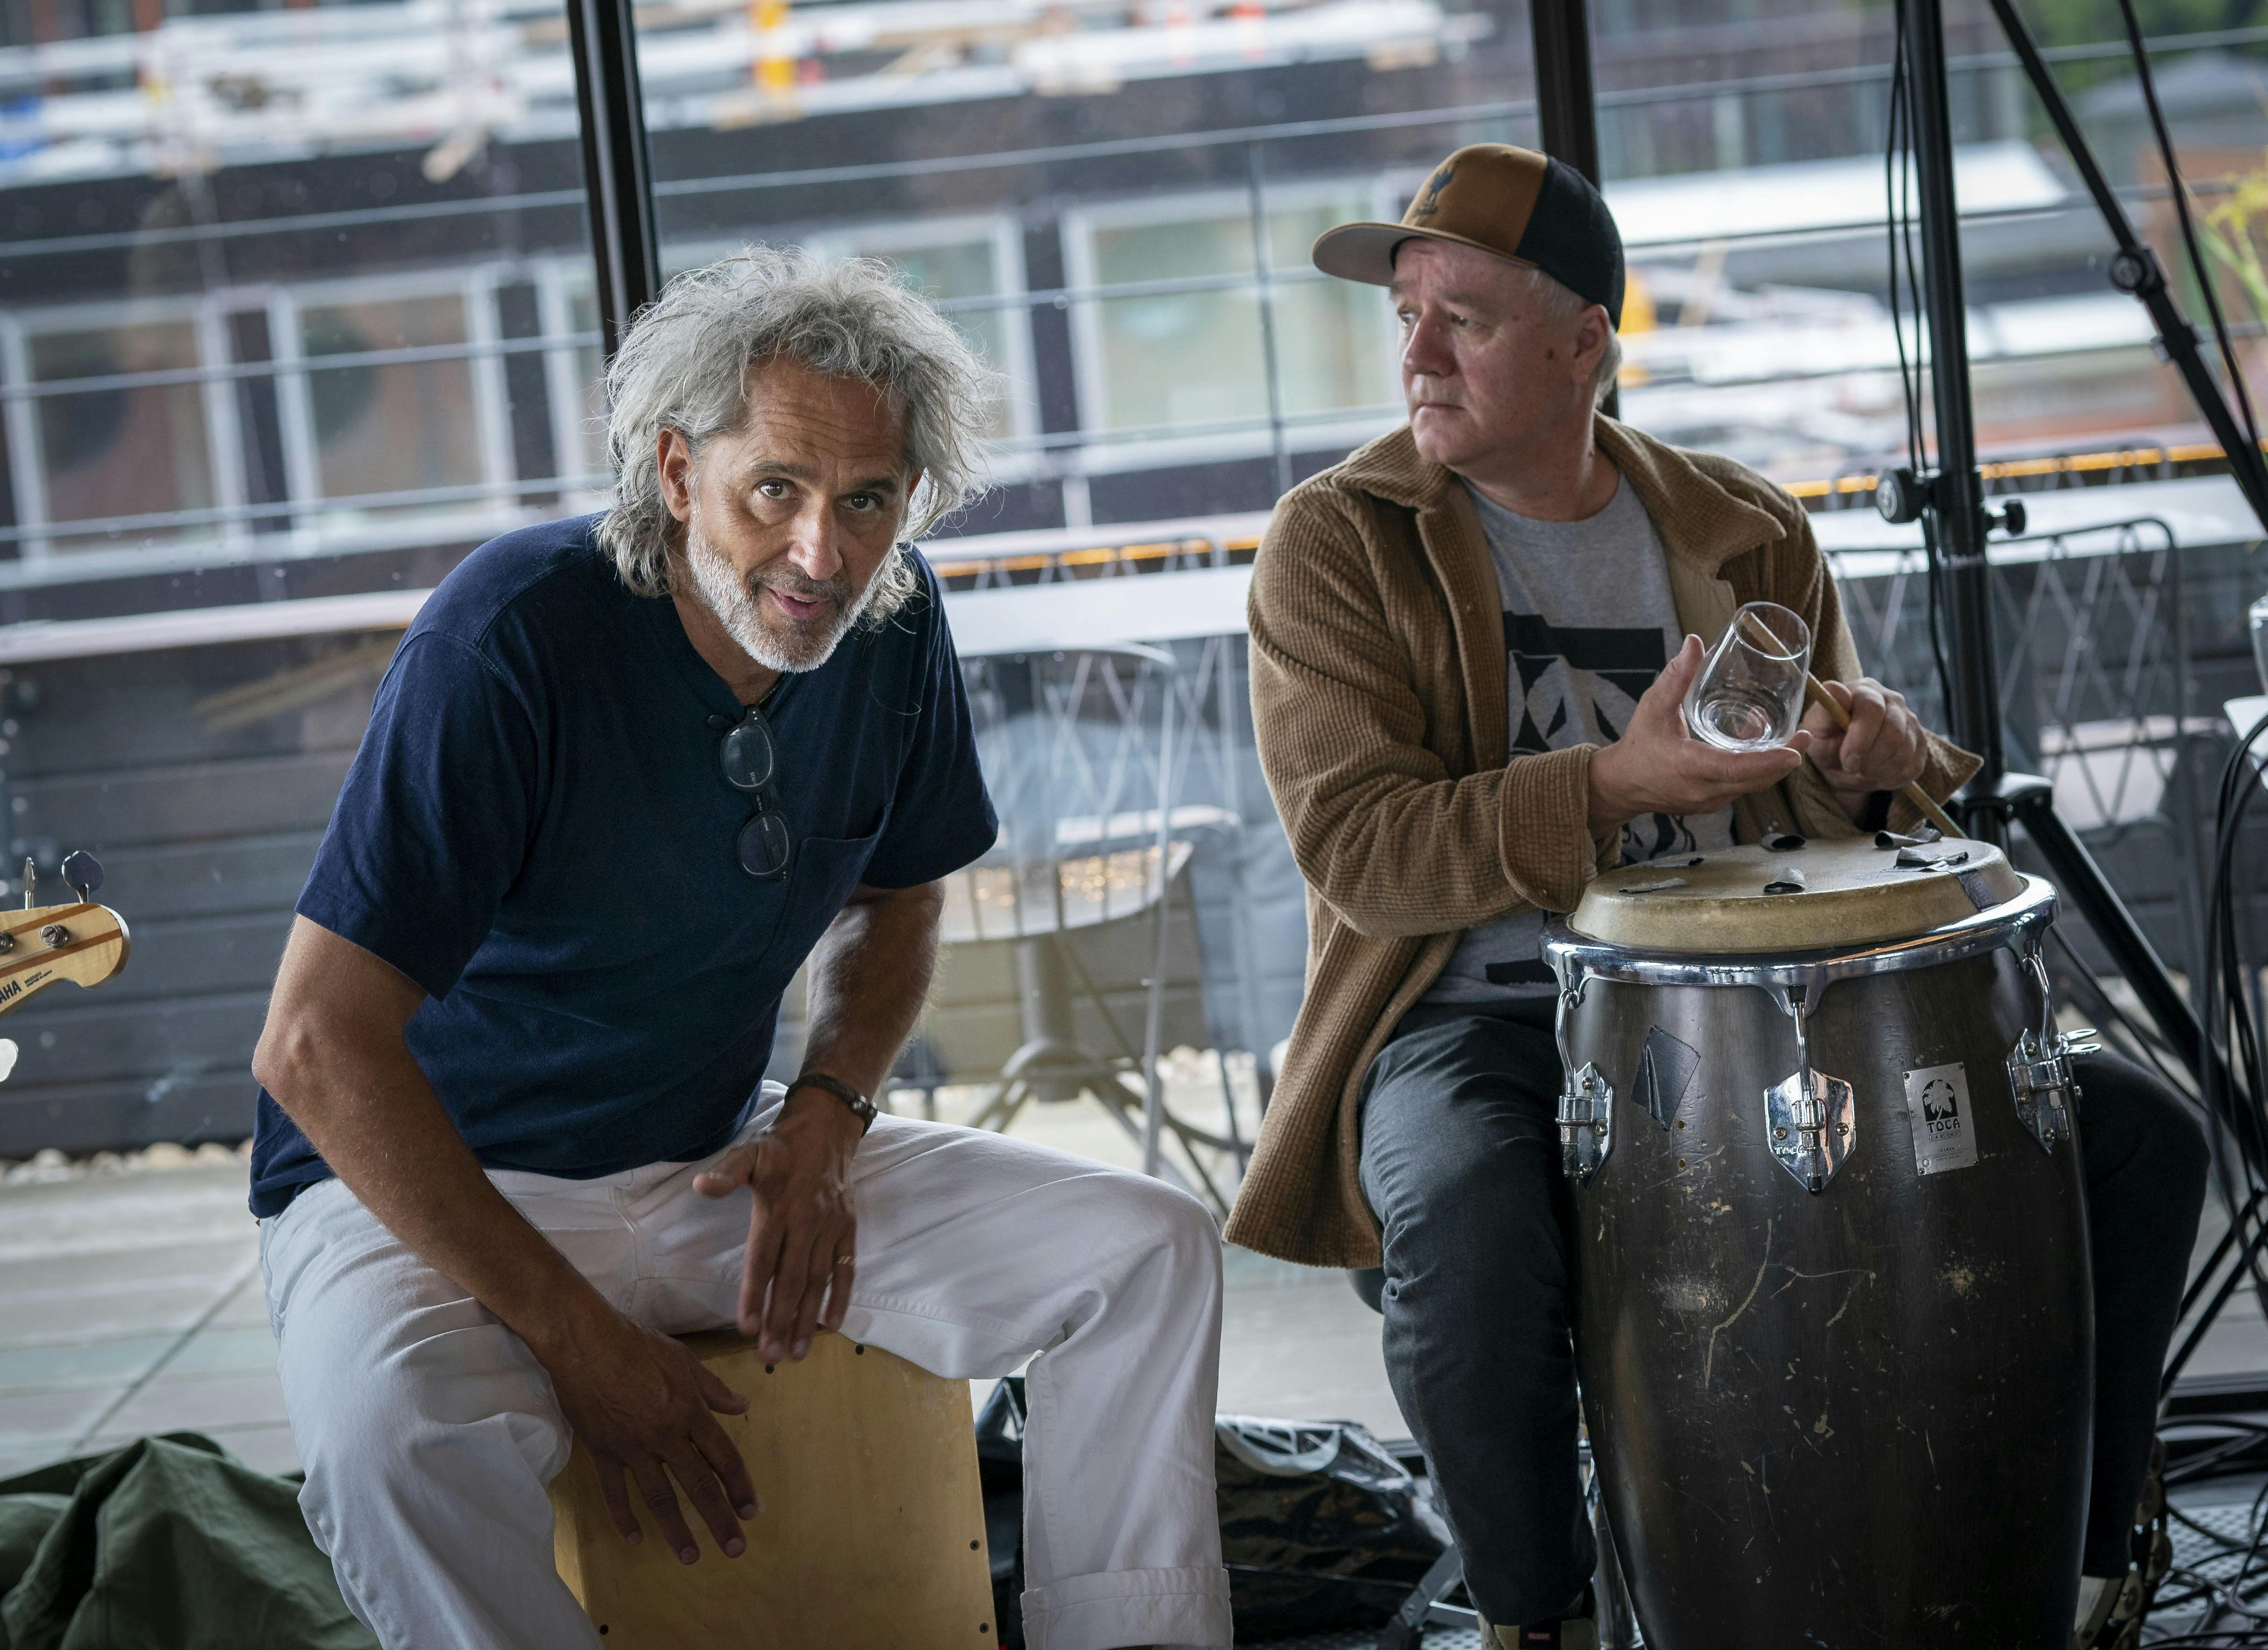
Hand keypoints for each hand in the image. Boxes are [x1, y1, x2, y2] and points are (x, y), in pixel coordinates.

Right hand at [531, 1299, 757, 1563]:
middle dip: (719, 1519)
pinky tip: (635, 1540)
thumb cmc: (638, 1345)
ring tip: (691, 1557)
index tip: (751, 1511)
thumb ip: (714, 1389)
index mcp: (690, 1412)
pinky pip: (615, 1492)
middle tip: (736, 1549)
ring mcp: (633, 1447)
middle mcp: (666, 1435)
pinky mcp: (602, 1452)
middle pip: (698, 1484)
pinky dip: (624, 1517)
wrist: (586, 1342)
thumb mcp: (685, 1361)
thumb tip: (743, 1406)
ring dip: (677, 1530)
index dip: (739, 1486)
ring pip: (659, 1497)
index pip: (723, 1457)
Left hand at [695, 1086, 862, 1361]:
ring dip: (808, 1318)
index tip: (747, 1328)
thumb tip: (701, 1186)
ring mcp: (830, 1226)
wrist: (828, 1127)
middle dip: (781, 1320)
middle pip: (792, 1278)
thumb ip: (727, 1173)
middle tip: (770, 1355)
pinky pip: (846, 1267)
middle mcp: (806, 1220)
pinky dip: (841, 1296)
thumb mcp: (748, 1152)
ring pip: (818, 1279)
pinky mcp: (848, 1227)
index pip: (763, 1259)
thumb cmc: (781, 1147)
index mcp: (777, 1206)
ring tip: (797, 1352)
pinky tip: (831, 1324)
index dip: (754, 1294)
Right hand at [1587, 634, 1810, 828]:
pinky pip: (1742, 787)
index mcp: (1689, 767)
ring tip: (1786, 734)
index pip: (1735, 768)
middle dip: (1784, 759)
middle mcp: (1704, 790)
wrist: (1622, 783)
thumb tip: (1695, 643)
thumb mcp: (1654, 707)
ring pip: (1752, 785)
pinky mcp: (1712, 803)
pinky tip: (1756, 743)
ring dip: (1771, 762)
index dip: (1767, 761)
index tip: (1794, 752)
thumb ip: (1677, 676)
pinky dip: (1756, 769)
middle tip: (1804, 736)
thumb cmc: (1639, 743)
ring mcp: (1710, 801)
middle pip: (1756, 780)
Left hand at [1799, 676, 1926, 804]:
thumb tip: (1834, 689)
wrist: (1843, 763)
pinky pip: (1913, 766)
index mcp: (1865, 691)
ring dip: (1879, 769)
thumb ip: (1823, 711)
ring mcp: (1911, 721)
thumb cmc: (1827, 742)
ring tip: (1862, 770)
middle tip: (1852, 767)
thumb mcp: (1816, 730)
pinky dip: (1892, 778)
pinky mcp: (1921, 743)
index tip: (1847, 759)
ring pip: (1904, 751)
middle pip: (1893, 732)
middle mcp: (1892, 700)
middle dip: (1870, 758)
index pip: (1872, 709)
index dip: (1860, 739)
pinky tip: (1877, 774)